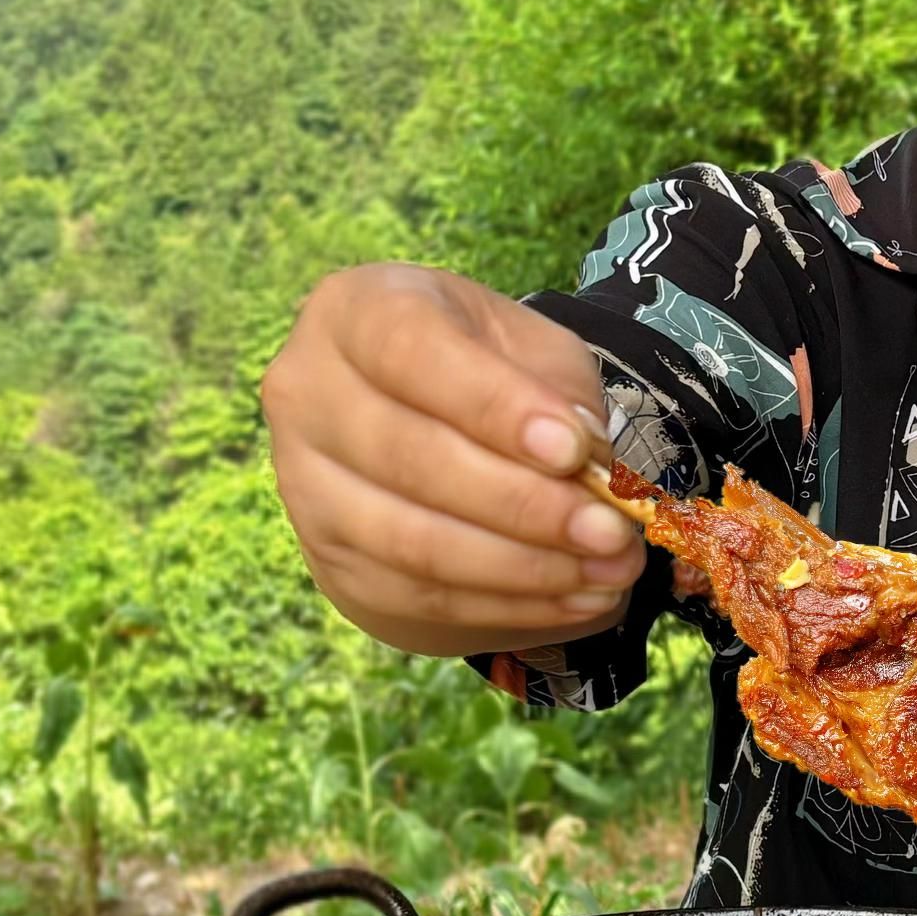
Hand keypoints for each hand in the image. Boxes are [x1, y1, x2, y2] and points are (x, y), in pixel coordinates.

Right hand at [259, 263, 643, 656]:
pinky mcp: (329, 562)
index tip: (572, 450)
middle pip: (408, 459)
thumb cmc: (483, 369)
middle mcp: (306, 394)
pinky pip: (419, 597)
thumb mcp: (529, 349)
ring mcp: (304, 486)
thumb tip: (587, 469)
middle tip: (611, 529)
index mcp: (354, 310)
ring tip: (608, 571)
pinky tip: (574, 599)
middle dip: (524, 505)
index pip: (412, 352)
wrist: (421, 425)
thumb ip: (558, 393)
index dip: (494, 406)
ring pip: (411, 544)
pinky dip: (508, 605)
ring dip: (523, 568)